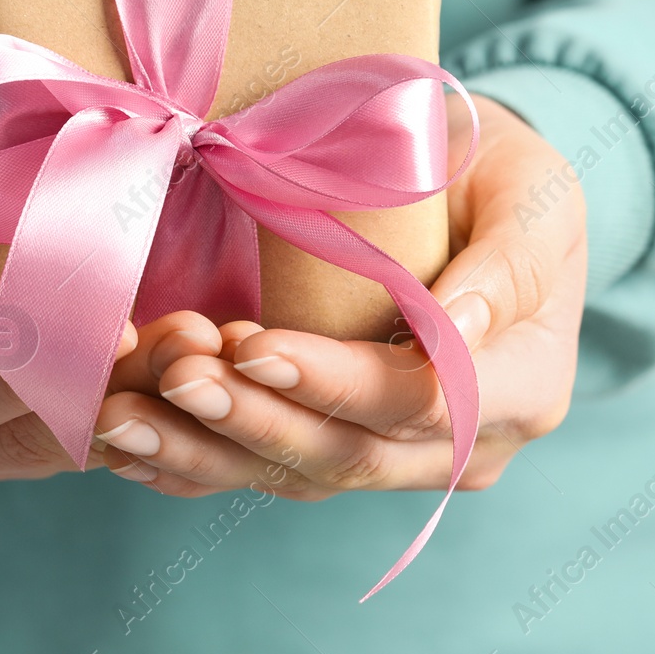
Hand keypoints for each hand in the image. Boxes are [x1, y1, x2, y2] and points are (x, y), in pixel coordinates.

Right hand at [0, 135, 222, 481]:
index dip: (26, 372)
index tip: (111, 333)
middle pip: (19, 437)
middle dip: (112, 391)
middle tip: (192, 339)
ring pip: (70, 445)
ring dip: (146, 400)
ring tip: (210, 343)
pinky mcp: (33, 438)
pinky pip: (96, 436)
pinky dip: (150, 403)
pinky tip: (204, 359)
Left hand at [92, 95, 586, 497]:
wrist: (474, 192)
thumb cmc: (504, 177)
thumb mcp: (534, 192)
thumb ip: (509, 262)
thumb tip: (456, 331)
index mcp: (524, 388)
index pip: (421, 403)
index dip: (333, 382)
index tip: (251, 343)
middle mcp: (459, 446)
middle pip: (346, 455)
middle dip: (251, 419)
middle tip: (171, 373)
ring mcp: (392, 456)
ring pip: (291, 476)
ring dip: (201, 449)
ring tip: (120, 412)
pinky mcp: (331, 446)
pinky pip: (257, 472)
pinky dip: (187, 461)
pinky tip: (121, 439)